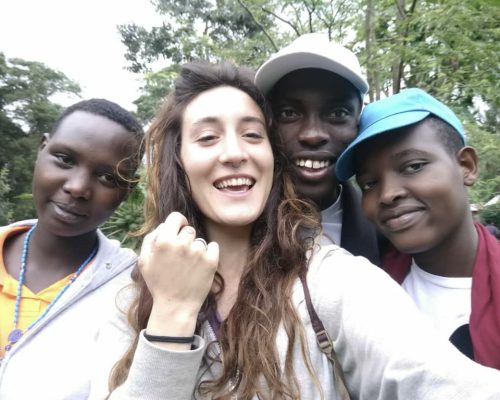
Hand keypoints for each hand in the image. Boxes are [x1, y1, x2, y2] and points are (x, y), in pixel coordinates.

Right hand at [138, 212, 218, 335]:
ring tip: (189, 266)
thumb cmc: (159, 283)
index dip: (177, 223)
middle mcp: (182, 243)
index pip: (176, 217)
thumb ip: (151, 238)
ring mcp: (198, 251)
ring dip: (196, 249)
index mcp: (164, 241)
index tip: (178, 231)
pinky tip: (200, 266)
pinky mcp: (212, 260)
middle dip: (185, 239)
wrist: (176, 306)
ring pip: (199, 240)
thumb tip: (165, 225)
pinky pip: (213, 246)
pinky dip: (209, 253)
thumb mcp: (144, 261)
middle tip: (180, 257)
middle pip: (188, 230)